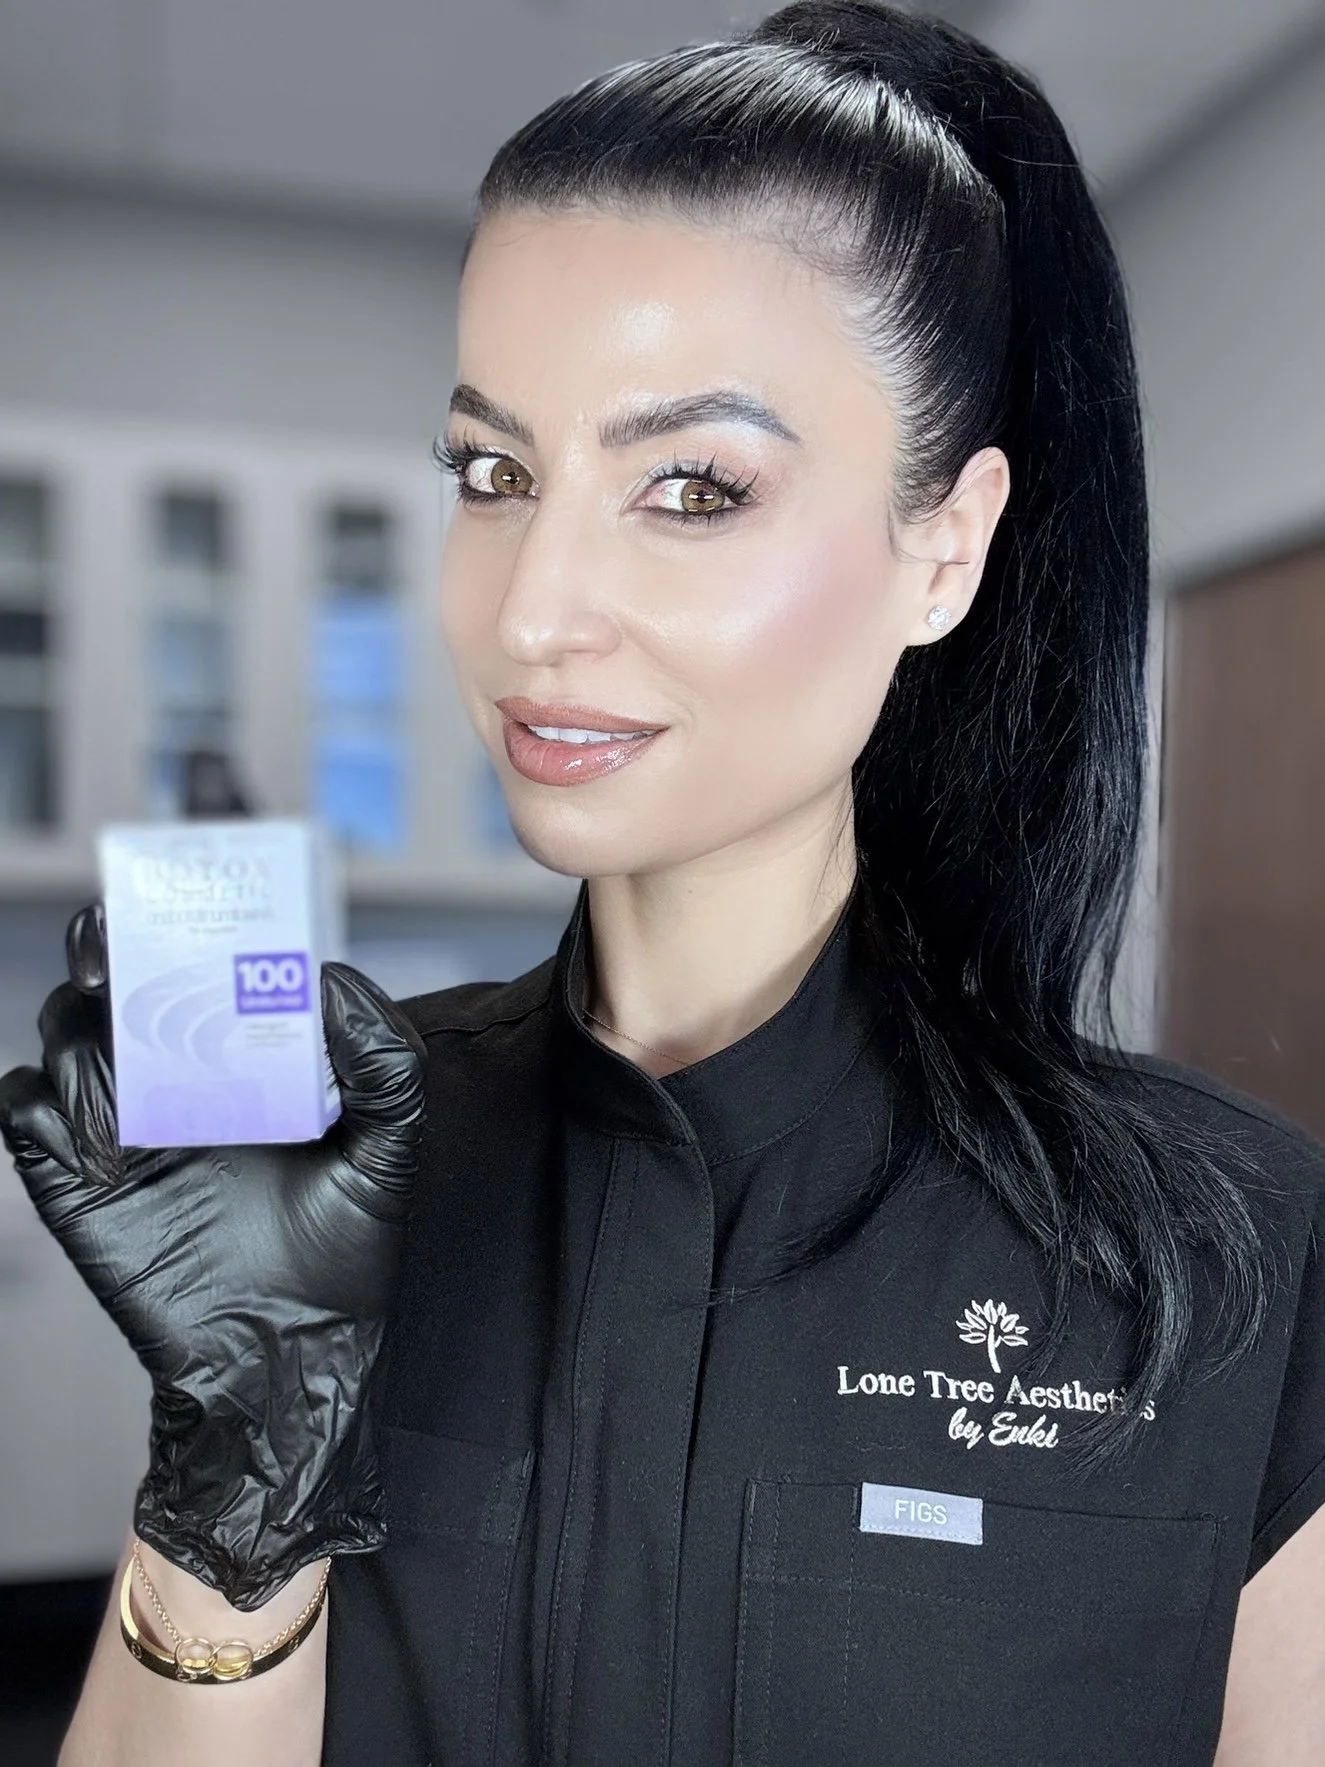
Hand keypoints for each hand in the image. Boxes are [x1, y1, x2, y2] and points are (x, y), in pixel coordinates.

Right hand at [0, 904, 426, 1609]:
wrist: (299, 1352)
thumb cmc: (348, 1248)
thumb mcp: (390, 1142)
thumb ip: (381, 1057)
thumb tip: (329, 975)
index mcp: (240, 1055)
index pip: (190, 961)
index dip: (174, 918)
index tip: (181, 898)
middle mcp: (171, 1077)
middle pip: (109, 980)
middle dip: (103, 947)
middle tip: (116, 954)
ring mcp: (118, 1127)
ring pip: (65, 1037)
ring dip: (93, 1046)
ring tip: (145, 1107)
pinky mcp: (73, 1184)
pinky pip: (23, 1112)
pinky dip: (47, 1109)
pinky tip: (109, 1151)